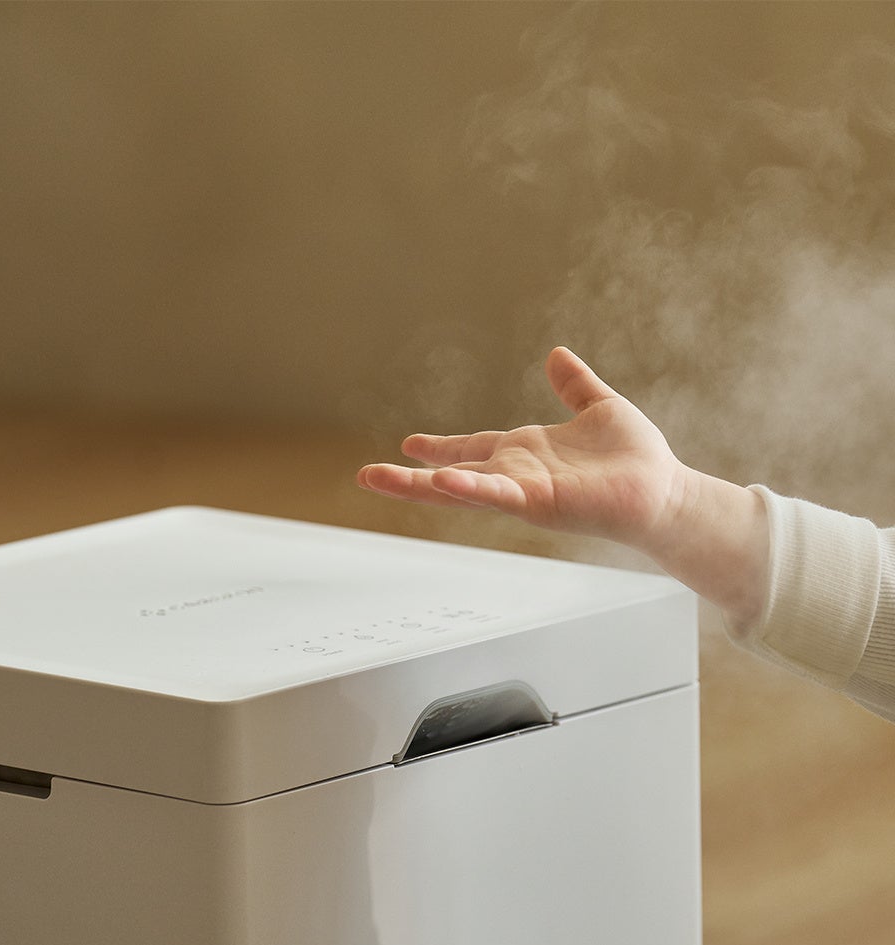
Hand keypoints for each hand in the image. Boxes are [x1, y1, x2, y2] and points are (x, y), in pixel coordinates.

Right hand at [357, 347, 686, 552]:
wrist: (664, 492)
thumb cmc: (636, 459)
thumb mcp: (600, 408)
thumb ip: (575, 386)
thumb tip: (557, 355)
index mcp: (524, 454)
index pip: (472, 448)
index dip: (441, 447)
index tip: (409, 444)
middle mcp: (516, 475)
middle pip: (451, 474)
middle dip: (407, 478)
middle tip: (367, 476)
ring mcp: (524, 492)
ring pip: (461, 488)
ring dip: (419, 486)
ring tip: (378, 478)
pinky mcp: (541, 503)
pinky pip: (499, 495)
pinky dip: (471, 488)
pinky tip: (443, 480)